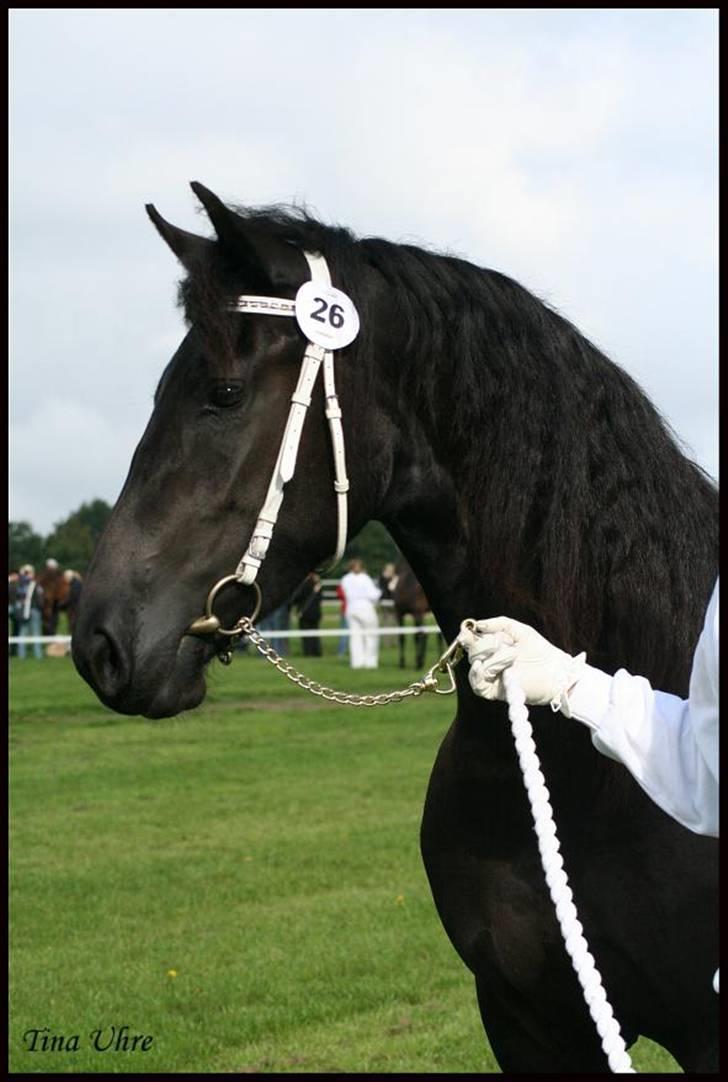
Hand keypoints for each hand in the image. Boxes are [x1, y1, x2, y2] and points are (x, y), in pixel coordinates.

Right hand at [458, 616, 585, 714]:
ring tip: (511, 657)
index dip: (467, 636)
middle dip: (484, 646)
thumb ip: (499, 624)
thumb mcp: (520, 630)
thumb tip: (477, 625)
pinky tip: (481, 666)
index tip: (467, 630)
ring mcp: (493, 677)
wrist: (556, 672)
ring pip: (477, 666)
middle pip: (473, 653)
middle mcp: (490, 662)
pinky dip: (476, 675)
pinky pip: (477, 686)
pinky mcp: (496, 691)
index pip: (473, 641)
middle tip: (500, 644)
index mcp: (493, 648)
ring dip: (492, 659)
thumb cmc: (540, 650)